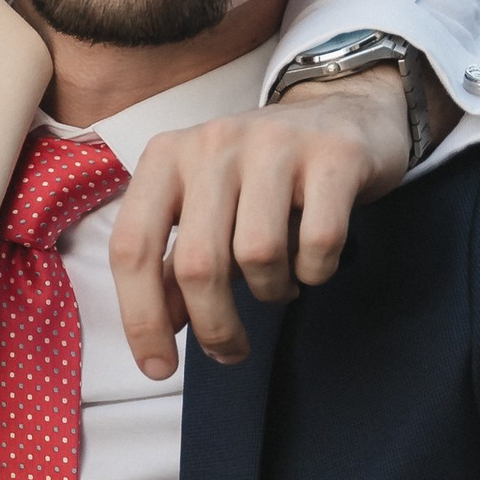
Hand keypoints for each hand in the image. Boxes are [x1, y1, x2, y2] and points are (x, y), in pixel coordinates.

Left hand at [110, 70, 427, 375]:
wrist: (347, 110)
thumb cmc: (264, 178)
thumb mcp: (208, 209)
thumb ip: (176, 264)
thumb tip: (159, 330)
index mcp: (168, 156)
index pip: (132, 247)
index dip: (140, 319)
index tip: (159, 369)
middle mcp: (214, 142)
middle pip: (198, 263)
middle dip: (214, 326)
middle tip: (231, 351)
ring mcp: (276, 143)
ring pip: (259, 255)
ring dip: (271, 292)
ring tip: (279, 285)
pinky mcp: (335, 155)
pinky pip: (319, 242)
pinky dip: (316, 272)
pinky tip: (314, 264)